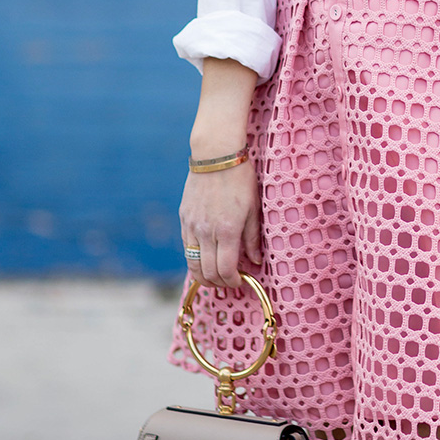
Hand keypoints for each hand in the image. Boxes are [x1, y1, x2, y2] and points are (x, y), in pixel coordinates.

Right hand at [179, 161, 261, 288]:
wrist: (215, 156)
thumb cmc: (240, 180)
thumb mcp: (254, 209)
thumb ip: (252, 238)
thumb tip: (254, 261)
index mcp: (227, 230)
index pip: (225, 270)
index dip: (233, 281)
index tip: (240, 281)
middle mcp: (206, 232)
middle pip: (207, 272)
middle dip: (219, 283)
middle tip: (229, 282)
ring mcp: (191, 226)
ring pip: (192, 263)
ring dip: (204, 276)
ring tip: (216, 277)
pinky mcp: (184, 219)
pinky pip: (186, 247)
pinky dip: (194, 259)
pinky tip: (205, 258)